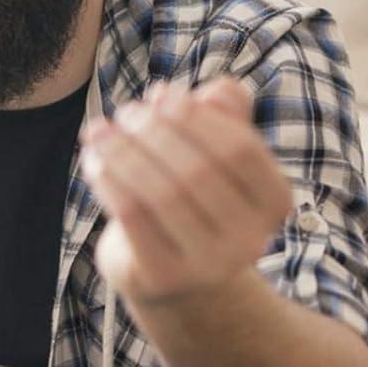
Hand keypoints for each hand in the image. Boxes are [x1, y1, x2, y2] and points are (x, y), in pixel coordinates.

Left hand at [81, 77, 292, 306]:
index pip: (241, 149)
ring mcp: (210, 265)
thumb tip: (220, 90)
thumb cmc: (192, 196)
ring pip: (163, 193)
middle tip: (126, 113)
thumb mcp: (212, 153)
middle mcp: (252, 239)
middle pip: (198, 170)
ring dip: (124, 152)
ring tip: (99, 130)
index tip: (161, 94)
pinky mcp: (166, 276)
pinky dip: (109, 180)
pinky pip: (133, 217)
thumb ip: (225, 116)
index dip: (198, 117)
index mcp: (274, 202)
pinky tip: (94, 161)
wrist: (170, 272)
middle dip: (155, 132)